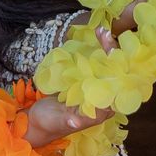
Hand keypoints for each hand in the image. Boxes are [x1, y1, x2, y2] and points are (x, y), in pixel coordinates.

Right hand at [23, 26, 117, 147]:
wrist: (37, 120)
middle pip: (116, 74)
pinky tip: (97, 35)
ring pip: (108, 67)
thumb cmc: (48, 124)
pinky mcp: (87, 81)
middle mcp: (103, 100)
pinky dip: (98, 50)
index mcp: (101, 112)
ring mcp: (96, 89)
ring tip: (102, 31)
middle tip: (105, 34)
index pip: (117, 89)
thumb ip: (67, 121)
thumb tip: (75, 122)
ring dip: (107, 48)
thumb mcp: (57, 121)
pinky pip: (97, 64)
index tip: (113, 51)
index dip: (118, 69)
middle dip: (113, 53)